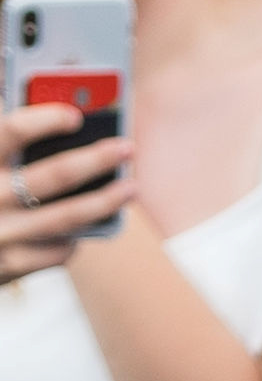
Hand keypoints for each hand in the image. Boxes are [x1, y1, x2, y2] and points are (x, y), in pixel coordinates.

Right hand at [0, 103, 132, 282]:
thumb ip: (12, 145)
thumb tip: (65, 115)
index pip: (13, 130)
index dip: (46, 120)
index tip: (76, 116)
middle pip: (55, 174)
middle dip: (96, 159)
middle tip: (127, 148)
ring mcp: (3, 233)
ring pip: (68, 216)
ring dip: (104, 202)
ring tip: (130, 188)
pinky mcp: (13, 264)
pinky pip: (59, 249)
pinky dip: (76, 236)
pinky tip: (85, 224)